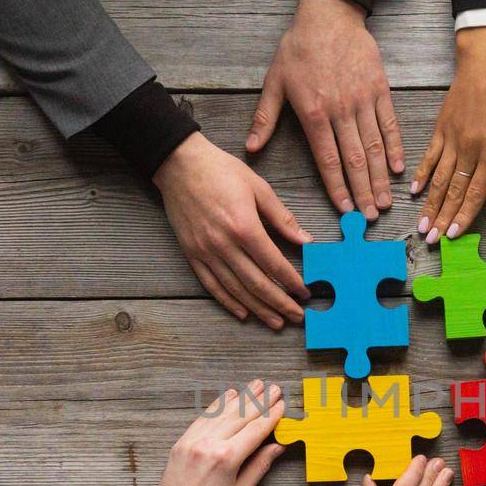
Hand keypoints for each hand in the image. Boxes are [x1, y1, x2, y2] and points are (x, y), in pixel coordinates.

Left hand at [100, 381, 286, 485]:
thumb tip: (277, 446)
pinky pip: (204, 418)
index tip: (282, 405)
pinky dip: (218, 405)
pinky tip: (230, 396)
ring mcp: (192, 440)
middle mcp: (208, 443)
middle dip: (259, 401)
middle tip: (274, 388)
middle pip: (240, 416)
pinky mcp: (182, 442)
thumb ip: (259, 466)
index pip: (256, 430)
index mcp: (226, 458)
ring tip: (256, 385)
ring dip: (241, 397)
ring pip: (222, 412)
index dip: (271, 416)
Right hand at [154, 133, 312, 328]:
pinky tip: (243, 312)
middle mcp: (224, 244)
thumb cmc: (221, 171)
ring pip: (236, 289)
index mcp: (244, 226)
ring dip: (258, 309)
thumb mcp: (259, 187)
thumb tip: (305, 240)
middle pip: (257, 283)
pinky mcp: (192, 254)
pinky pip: (211, 285)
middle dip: (280, 303)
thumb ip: (282, 218)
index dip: (292, 282)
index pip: (274, 263)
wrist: (179, 164)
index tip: (304, 292)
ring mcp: (205, 252)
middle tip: (296, 317)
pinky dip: (228, 302)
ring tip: (275, 321)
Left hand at [248, 0, 404, 219]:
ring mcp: (362, 100)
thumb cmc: (299, 47)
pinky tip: (398, 170)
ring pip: (373, 147)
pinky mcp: (379, 89)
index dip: (337, 188)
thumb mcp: (274, 81)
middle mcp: (340, 110)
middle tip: (370, 217)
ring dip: (379, 178)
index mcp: (313, 112)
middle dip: (362, 192)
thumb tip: (251, 148)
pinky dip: (395, 147)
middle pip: (354, 160)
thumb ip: (265, 118)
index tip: (344, 211)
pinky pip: (389, 124)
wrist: (329, 14)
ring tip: (384, 202)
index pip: (327, 160)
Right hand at [413, 27, 485, 242]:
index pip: (477, 191)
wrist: (485, 62)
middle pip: (454, 190)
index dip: (465, 214)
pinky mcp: (441, 129)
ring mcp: (453, 139)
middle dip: (443, 218)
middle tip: (432, 241)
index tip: (455, 234)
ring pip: (439, 179)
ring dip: (430, 204)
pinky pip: (429, 156)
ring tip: (421, 226)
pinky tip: (414, 192)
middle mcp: (470, 148)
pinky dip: (421, 175)